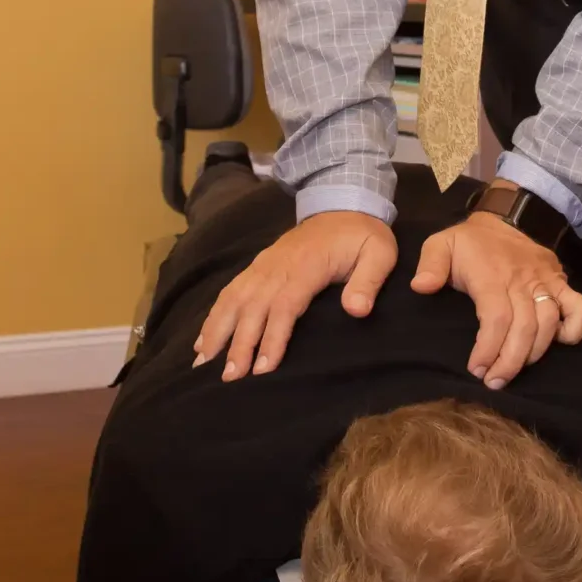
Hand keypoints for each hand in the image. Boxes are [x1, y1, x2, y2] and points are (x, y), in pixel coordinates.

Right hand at [193, 211, 395, 381]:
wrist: (342, 202)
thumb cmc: (362, 235)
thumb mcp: (379, 253)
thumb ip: (369, 281)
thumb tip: (358, 310)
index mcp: (307, 265)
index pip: (284, 304)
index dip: (272, 337)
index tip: (263, 368)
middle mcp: (277, 266)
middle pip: (252, 307)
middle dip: (238, 344)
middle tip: (230, 379)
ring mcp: (263, 265)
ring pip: (233, 299)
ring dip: (217, 331)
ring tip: (203, 364)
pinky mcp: (257, 267)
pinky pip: (230, 291)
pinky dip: (214, 316)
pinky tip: (202, 342)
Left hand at [410, 213, 581, 389]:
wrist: (504, 218)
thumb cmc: (470, 241)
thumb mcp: (440, 244)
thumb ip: (430, 265)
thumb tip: (421, 287)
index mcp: (492, 274)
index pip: (497, 318)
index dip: (489, 348)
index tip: (476, 369)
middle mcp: (522, 279)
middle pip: (525, 328)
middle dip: (510, 361)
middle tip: (493, 382)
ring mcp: (545, 281)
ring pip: (550, 324)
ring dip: (534, 354)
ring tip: (512, 372)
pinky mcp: (561, 282)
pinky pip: (581, 308)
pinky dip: (575, 330)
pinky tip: (556, 344)